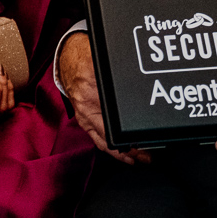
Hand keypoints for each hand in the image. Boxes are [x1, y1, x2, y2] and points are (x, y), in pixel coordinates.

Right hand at [57, 32, 151, 165]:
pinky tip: (126, 154)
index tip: (143, 140)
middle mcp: (87, 110)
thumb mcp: (100, 60)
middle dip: (129, 151)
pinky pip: (99, 140)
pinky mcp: (85, 122)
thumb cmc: (84, 58)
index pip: (110, 122)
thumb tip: (134, 75)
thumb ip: (117, 71)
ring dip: (122, 155)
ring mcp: (85, 119)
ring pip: (104, 144)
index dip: (127, 135)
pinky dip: (113, 150)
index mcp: (90, 95)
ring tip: (140, 159)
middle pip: (109, 139)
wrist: (68, 59)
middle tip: (148, 156)